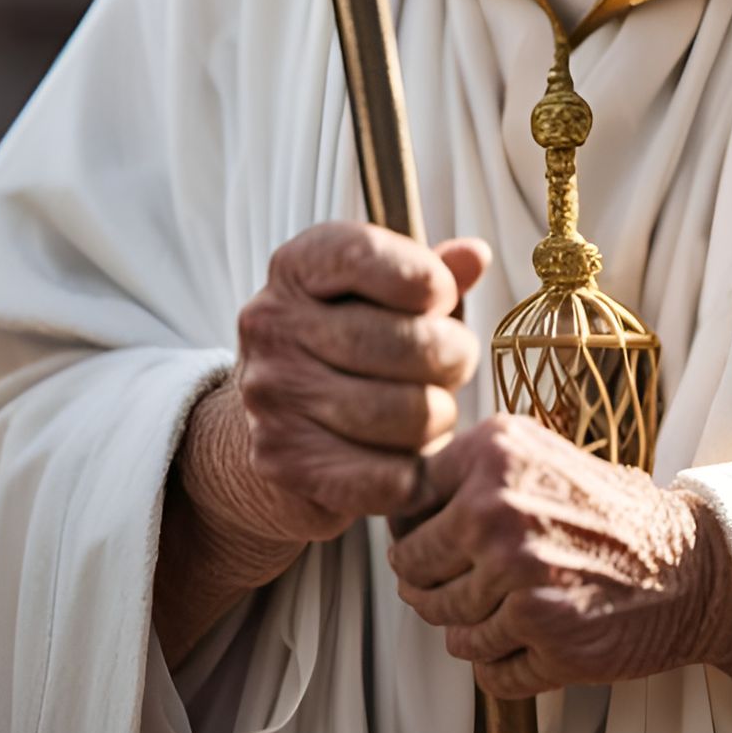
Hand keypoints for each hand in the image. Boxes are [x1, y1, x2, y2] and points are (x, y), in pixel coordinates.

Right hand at [155, 223, 488, 666]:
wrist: (256, 429)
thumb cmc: (340, 350)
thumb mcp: (376, 296)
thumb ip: (426, 274)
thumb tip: (475, 256)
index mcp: (297, 267)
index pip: (371, 256)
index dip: (430, 281)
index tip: (440, 300)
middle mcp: (273, 324)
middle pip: (409, 343)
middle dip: (453, 357)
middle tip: (453, 365)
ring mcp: (273, 395)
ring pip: (408, 413)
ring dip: (438, 418)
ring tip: (428, 411)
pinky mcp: (283, 461)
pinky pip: (389, 476)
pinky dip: (416, 474)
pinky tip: (410, 459)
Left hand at [387, 413, 731, 701]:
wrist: (688, 564)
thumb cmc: (609, 512)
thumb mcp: (539, 456)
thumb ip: (469, 470)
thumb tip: (393, 504)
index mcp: (495, 452)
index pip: (404, 504)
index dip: (415, 529)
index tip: (436, 540)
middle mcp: (498, 508)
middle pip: (411, 569)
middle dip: (431, 585)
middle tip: (469, 584)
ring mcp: (518, 575)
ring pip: (444, 625)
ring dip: (468, 627)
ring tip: (509, 610)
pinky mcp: (542, 636)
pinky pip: (484, 669)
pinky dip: (502, 663)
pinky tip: (534, 638)